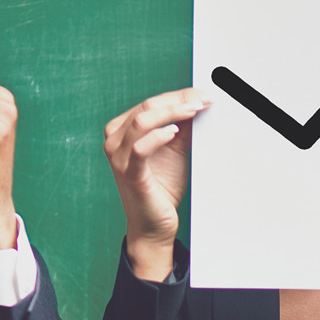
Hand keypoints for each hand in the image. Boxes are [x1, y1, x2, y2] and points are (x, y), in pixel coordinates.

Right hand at [103, 88, 208, 280]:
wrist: (154, 224)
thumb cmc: (163, 187)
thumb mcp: (175, 149)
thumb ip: (181, 126)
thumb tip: (197, 102)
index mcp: (122, 130)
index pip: (150, 103)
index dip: (178, 96)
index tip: (204, 95)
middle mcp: (115, 140)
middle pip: (147, 107)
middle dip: (179, 100)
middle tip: (204, 100)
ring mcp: (118, 157)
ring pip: (142, 121)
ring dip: (171, 112)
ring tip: (194, 111)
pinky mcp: (129, 173)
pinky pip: (140, 148)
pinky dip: (158, 136)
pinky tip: (175, 132)